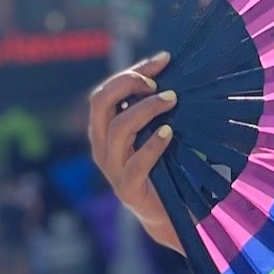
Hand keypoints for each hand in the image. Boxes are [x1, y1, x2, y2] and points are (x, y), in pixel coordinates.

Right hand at [87, 52, 177, 244]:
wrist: (168, 213)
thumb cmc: (164, 167)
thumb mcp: (154, 134)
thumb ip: (154, 111)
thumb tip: (172, 72)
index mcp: (103, 131)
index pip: (105, 91)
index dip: (132, 72)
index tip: (163, 60)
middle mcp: (101, 147)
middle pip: (100, 102)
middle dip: (129, 83)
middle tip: (160, 84)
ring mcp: (112, 169)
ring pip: (118, 129)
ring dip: (145, 109)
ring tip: (171, 100)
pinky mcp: (127, 189)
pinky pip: (136, 163)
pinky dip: (152, 145)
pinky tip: (169, 132)